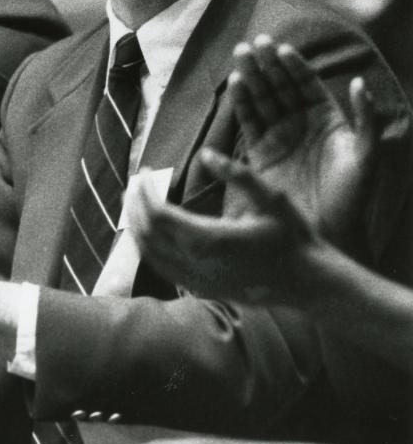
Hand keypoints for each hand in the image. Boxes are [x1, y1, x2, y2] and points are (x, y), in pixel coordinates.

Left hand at [129, 150, 323, 305]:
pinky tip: (149, 230)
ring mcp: (198, 281)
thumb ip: (240, 174)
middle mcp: (199, 264)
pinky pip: (162, 268)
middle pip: (149, 233)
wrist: (308, 283)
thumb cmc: (293, 237)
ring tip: (134, 202)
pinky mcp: (201, 290)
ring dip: (137, 225)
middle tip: (135, 182)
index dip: (146, 192)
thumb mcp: (274, 199)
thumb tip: (206, 154)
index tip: (144, 172)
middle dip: (136, 205)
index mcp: (212, 239)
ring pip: (150, 254)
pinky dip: (147, 247)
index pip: (160, 214)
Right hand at [229, 36, 375, 244]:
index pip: (307, 84)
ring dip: (251, 76)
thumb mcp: (366, 158)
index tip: (281, 48)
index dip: (295, 66)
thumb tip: (359, 82)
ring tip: (240, 54)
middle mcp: (301, 124)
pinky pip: (248, 123)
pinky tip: (235, 83)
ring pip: (262, 99)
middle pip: (280, 86)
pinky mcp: (260, 154)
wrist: (327, 233)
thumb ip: (365, 120)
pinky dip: (241, 103)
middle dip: (267, 64)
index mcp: (327, 120)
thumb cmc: (352, 198)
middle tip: (253, 43)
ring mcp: (279, 137)